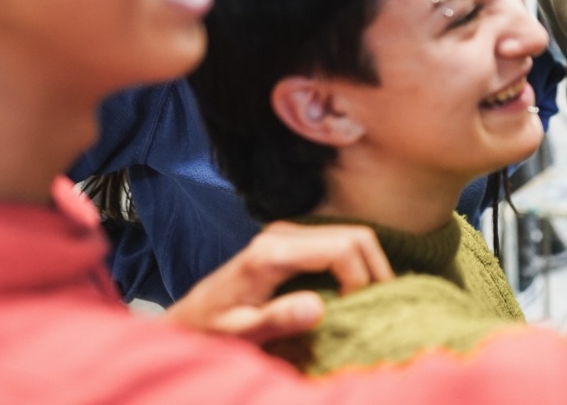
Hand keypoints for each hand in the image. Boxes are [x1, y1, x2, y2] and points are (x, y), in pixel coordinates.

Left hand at [162, 221, 393, 344]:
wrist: (189, 318)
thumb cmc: (213, 330)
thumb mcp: (241, 333)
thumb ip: (277, 320)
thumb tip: (318, 307)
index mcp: (271, 253)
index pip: (341, 249)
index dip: (361, 279)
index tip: (355, 311)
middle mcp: (282, 234)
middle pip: (355, 236)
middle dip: (376, 271)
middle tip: (377, 307)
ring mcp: (288, 232)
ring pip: (353, 236)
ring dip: (369, 267)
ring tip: (369, 303)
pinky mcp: (293, 239)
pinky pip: (340, 242)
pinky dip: (357, 265)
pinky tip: (354, 292)